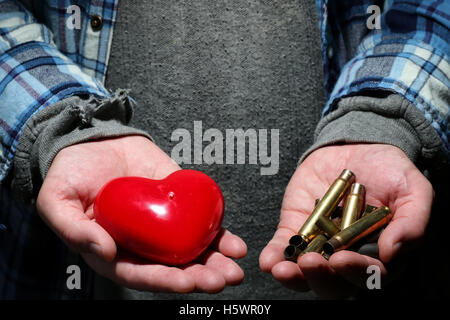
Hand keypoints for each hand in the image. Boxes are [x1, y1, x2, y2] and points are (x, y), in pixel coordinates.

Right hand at [37, 135, 246, 292]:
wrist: (92, 140)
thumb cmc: (69, 174)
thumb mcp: (57, 201)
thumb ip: (75, 229)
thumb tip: (104, 252)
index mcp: (113, 250)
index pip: (140, 273)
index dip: (163, 280)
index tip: (186, 282)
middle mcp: (142, 242)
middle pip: (173, 267)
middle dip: (199, 276)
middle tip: (222, 280)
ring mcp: (162, 222)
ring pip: (191, 249)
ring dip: (215, 261)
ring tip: (235, 269)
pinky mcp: (178, 200)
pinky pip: (200, 220)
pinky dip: (218, 233)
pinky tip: (234, 243)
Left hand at [259, 144, 432, 297]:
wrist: (358, 147)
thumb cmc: (391, 171)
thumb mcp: (413, 190)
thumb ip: (412, 221)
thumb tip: (392, 252)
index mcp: (378, 254)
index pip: (369, 275)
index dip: (356, 272)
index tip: (343, 259)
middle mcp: (348, 255)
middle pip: (335, 282)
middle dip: (321, 278)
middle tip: (311, 263)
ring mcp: (320, 244)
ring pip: (305, 272)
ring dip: (293, 276)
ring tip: (282, 270)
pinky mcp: (297, 228)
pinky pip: (284, 247)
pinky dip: (275, 255)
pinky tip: (268, 261)